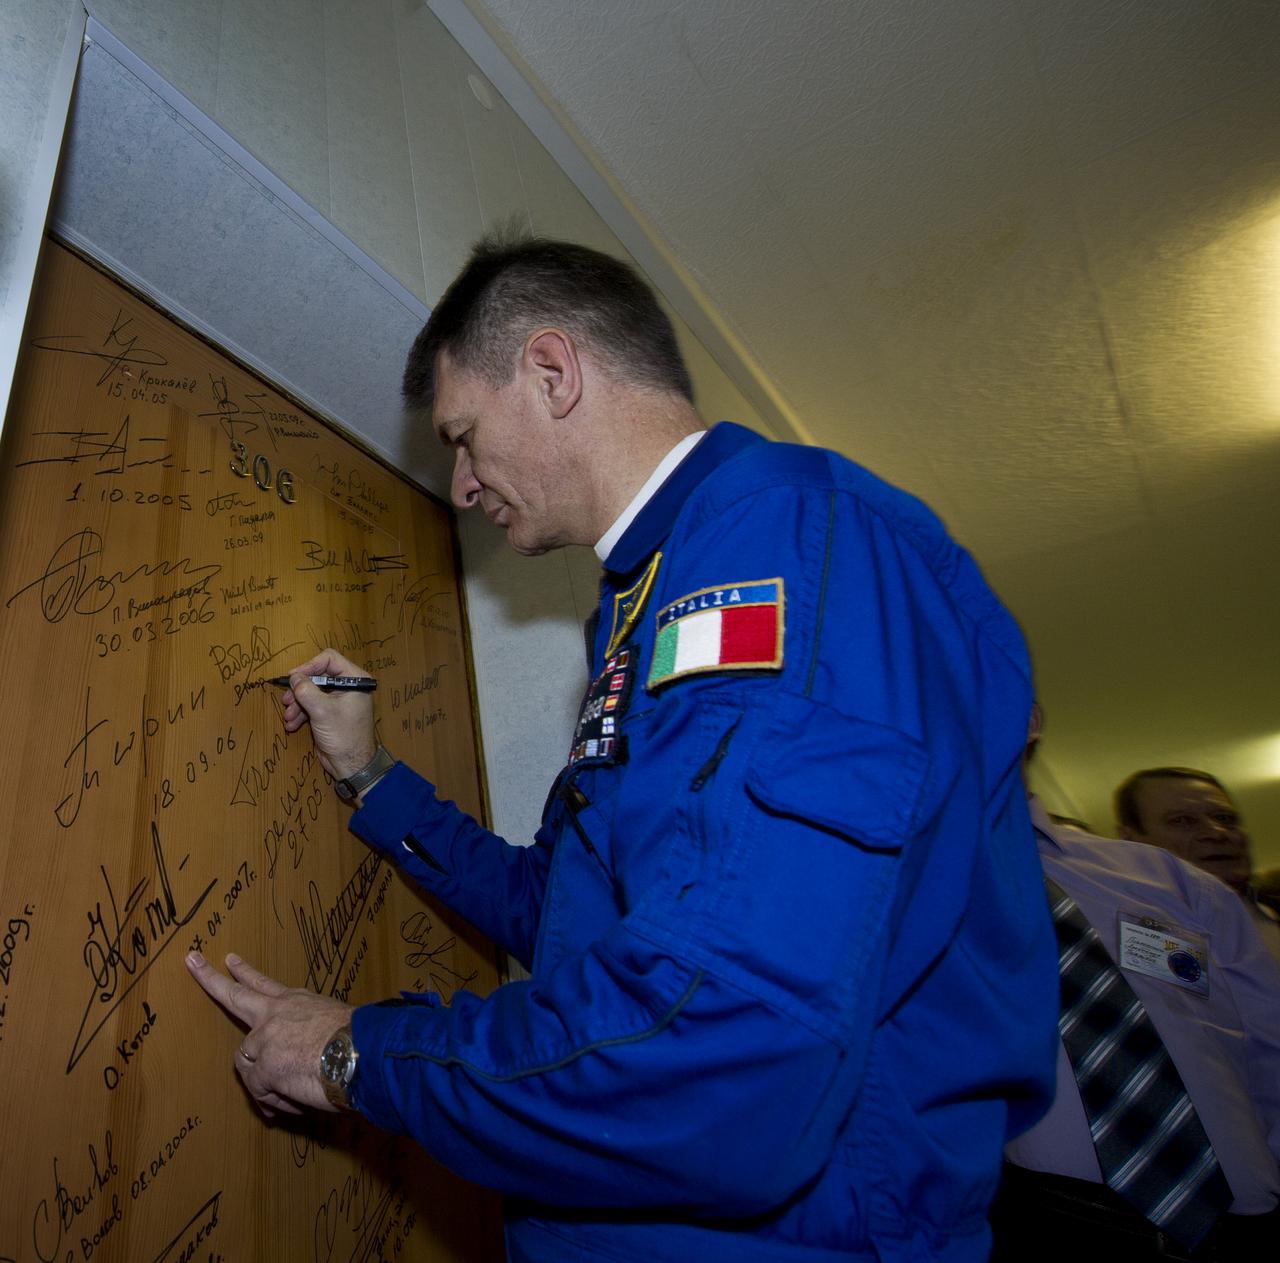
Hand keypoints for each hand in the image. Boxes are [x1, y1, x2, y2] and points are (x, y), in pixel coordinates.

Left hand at [185, 951, 353, 1115]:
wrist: (362, 1051)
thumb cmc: (357, 1038)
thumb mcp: (331, 1020)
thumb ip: (308, 1029)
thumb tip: (305, 1051)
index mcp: (294, 1001)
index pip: (263, 983)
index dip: (245, 972)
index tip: (229, 959)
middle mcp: (274, 1014)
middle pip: (234, 996)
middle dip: (210, 978)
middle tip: (192, 960)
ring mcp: (265, 1039)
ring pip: (246, 1063)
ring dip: (264, 1081)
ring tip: (293, 1090)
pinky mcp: (264, 1066)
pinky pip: (259, 1090)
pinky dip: (275, 1100)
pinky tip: (294, 1100)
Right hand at [280, 648, 376, 779]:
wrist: (350, 765)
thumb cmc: (343, 735)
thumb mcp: (322, 710)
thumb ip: (306, 690)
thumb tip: (293, 676)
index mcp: (355, 679)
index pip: (329, 659)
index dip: (309, 666)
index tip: (293, 677)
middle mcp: (348, 686)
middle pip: (317, 676)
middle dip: (300, 690)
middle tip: (286, 701)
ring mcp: (338, 700)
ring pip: (312, 691)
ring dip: (297, 704)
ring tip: (288, 718)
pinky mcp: (330, 713)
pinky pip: (312, 705)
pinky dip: (301, 713)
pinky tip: (291, 725)